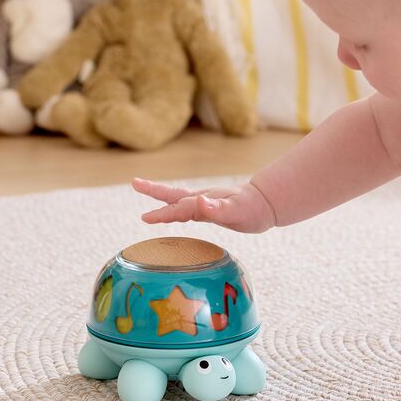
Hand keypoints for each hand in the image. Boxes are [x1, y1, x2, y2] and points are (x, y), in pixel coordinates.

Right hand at [131, 178, 274, 232]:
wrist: (267, 202)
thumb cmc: (253, 209)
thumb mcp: (237, 211)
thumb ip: (218, 208)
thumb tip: (200, 201)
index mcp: (204, 202)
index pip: (180, 209)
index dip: (163, 214)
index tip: (145, 218)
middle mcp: (202, 199)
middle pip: (173, 195)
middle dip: (154, 191)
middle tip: (134, 183)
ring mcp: (205, 202)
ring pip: (178, 199)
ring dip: (161, 198)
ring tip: (143, 193)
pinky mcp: (210, 207)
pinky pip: (188, 207)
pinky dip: (175, 208)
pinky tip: (172, 211)